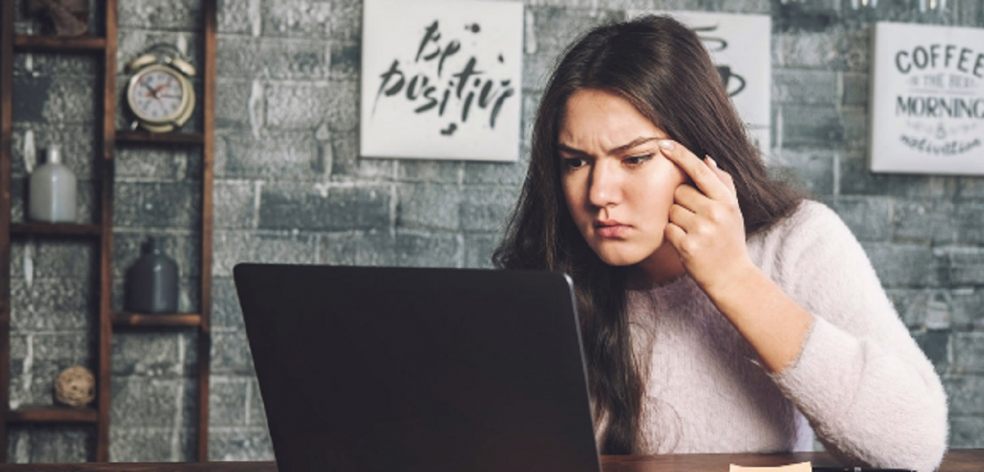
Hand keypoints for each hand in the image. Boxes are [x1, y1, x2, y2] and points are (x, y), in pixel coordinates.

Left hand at [658, 140, 755, 294]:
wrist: (732, 275)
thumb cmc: (729, 238)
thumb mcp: (732, 210)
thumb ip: (721, 183)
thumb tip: (706, 158)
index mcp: (726, 200)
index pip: (700, 171)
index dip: (681, 155)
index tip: (663, 144)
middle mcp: (715, 212)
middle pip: (679, 191)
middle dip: (682, 202)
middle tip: (697, 218)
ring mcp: (701, 230)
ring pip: (671, 210)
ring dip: (677, 219)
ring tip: (694, 231)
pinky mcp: (687, 246)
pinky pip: (667, 228)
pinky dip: (673, 235)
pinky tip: (688, 243)